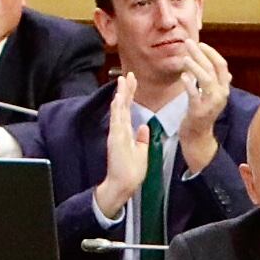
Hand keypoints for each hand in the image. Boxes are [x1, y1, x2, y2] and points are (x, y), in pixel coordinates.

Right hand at [93, 75, 148, 222]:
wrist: (124, 184)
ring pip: (118, 109)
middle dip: (126, 89)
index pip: (127, 108)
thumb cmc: (131, 171)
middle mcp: (119, 130)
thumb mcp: (141, 151)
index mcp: (125, 132)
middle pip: (122, 105)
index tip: (132, 81)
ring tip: (122, 80)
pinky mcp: (115, 139)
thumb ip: (141, 138)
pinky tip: (118, 98)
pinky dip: (117, 109)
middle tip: (128, 74)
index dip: (130, 94)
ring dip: (120, 94)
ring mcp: (116, 133)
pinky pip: (116, 121)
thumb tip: (143, 127)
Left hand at [177, 41, 233, 171]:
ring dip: (195, 66)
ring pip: (206, 79)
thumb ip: (216, 82)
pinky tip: (183, 76)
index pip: (222, 65)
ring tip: (185, 57)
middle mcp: (221, 95)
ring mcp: (211, 103)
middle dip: (200, 54)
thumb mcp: (212, 96)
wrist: (198, 136)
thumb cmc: (202, 113)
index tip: (200, 43)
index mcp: (224, 89)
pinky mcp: (199, 111)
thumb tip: (224, 70)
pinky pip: (194, 95)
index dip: (211, 53)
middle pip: (213, 69)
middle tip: (188, 43)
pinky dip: (189, 84)